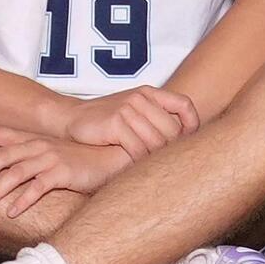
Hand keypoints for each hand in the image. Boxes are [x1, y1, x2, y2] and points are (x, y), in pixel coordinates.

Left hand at [0, 125, 125, 220]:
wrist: (111, 158)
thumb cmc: (77, 159)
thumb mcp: (49, 154)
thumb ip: (28, 159)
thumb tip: (2, 173)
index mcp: (31, 138)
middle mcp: (37, 145)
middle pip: (0, 156)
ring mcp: (49, 158)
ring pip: (15, 173)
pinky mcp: (62, 173)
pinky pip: (38, 187)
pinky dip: (22, 200)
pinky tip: (10, 213)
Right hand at [61, 85, 199, 163]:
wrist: (71, 118)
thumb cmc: (106, 120)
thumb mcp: (133, 111)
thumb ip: (156, 119)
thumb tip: (187, 140)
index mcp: (148, 93)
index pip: (184, 105)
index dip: (193, 125)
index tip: (190, 142)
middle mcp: (140, 98)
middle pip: (173, 129)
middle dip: (173, 150)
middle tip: (167, 165)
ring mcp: (128, 109)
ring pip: (157, 142)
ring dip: (156, 160)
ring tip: (153, 170)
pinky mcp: (115, 123)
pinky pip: (138, 149)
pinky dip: (140, 163)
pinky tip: (137, 169)